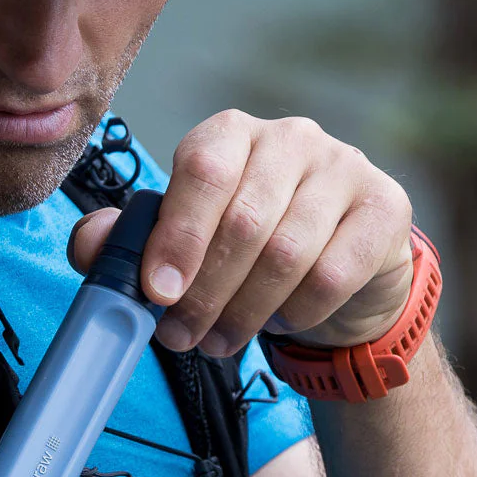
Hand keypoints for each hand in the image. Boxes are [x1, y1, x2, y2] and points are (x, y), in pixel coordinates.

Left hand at [70, 111, 414, 355]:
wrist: (340, 270)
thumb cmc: (247, 249)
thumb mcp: (184, 241)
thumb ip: (131, 240)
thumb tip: (91, 244)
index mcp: (230, 134)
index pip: (203, 172)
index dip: (177, 237)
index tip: (156, 294)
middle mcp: (291, 138)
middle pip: (244, 221)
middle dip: (204, 292)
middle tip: (180, 336)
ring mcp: (345, 168)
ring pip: (288, 253)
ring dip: (244, 312)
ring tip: (218, 341)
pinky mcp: (385, 207)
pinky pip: (334, 274)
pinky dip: (296, 312)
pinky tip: (278, 323)